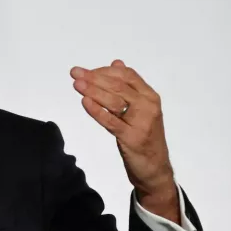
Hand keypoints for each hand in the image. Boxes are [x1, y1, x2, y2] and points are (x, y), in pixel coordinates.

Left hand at [70, 60, 178, 220]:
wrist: (155, 168)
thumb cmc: (144, 136)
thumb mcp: (139, 109)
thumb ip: (129, 87)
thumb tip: (116, 63)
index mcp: (150, 96)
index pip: (127, 75)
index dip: (104, 70)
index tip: (86, 71)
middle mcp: (148, 106)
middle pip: (118, 86)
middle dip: (94, 78)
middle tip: (75, 73)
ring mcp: (141, 122)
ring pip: (114, 101)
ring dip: (93, 91)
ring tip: (77, 84)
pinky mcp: (132, 137)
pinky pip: (111, 121)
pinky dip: (97, 111)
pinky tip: (85, 102)